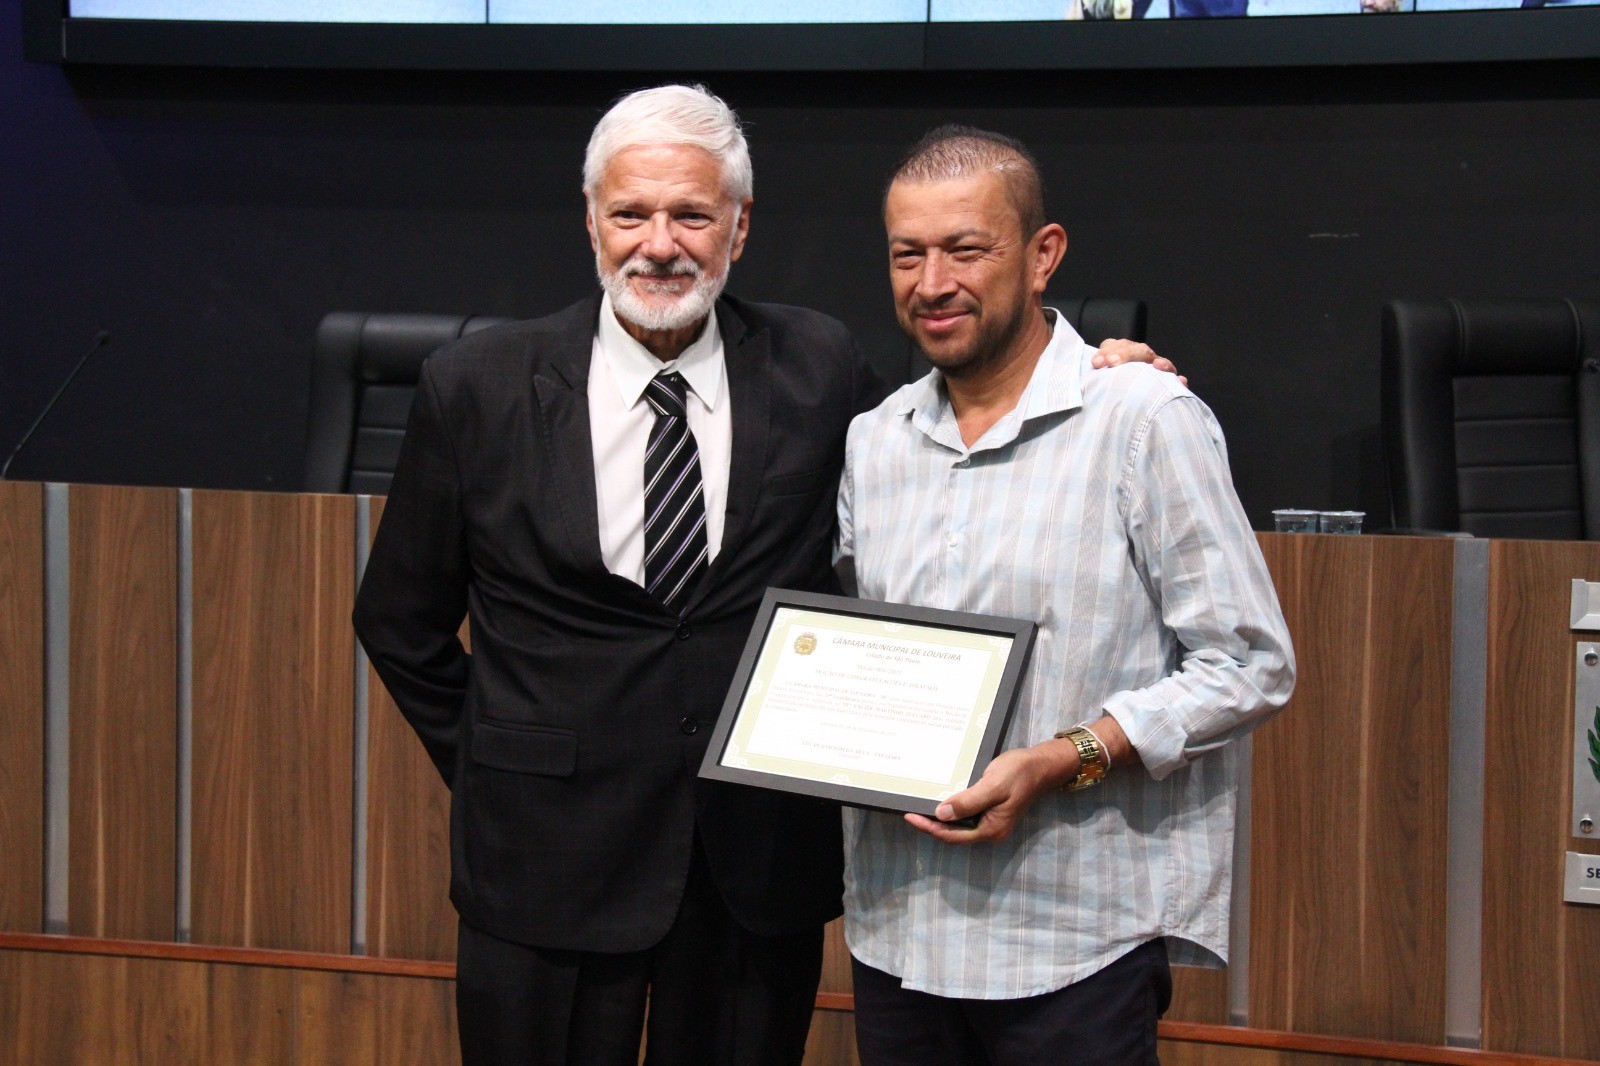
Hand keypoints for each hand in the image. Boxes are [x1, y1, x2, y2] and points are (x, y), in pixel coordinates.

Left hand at [904, 741, 1077, 844]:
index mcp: (991, 830)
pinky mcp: (990, 810)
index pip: (953, 836)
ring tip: (919, 806)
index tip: (910, 816)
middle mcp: (990, 830)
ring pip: (958, 824)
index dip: (930, 828)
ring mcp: (991, 821)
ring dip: (939, 817)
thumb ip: (968, 802)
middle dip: (931, 825)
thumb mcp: (993, 786)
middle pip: (954, 833)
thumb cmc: (1019, 773)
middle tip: (909, 811)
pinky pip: (965, 814)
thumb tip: (940, 815)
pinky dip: (950, 809)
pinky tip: (940, 799)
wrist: (1041, 764)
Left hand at [1092, 339, 1186, 386]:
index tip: (1096, 363)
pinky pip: (1174, 379)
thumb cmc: (1106, 392)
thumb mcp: (1096, 381)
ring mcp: (1154, 368)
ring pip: (1157, 360)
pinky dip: (1177, 380)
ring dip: (1158, 361)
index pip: (1114, 345)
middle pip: (1137, 349)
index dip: (1106, 351)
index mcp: (1118, 353)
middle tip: (1112, 363)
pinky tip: (1180, 381)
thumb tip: (1093, 365)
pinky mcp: (1167, 381)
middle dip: (1125, 354)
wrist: (1123, 412)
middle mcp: (1137, 358)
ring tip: (1157, 365)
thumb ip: (1095, 374)